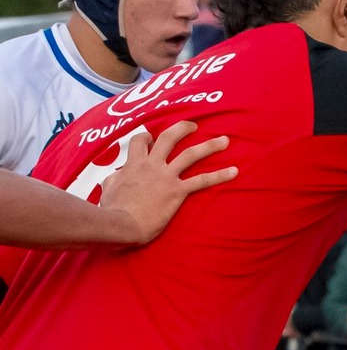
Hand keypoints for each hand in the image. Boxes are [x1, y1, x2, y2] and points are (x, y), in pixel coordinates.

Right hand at [93, 120, 235, 245]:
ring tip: (225, 140)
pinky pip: (202, 180)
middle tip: (194, 125)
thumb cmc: (112, 209)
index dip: (148, 137)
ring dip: (210, 146)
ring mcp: (165, 176)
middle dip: (182, 128)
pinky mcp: (177, 191)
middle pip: (168, 138)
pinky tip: (234, 171)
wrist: (120, 224)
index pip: (141, 140)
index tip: (153, 138)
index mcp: (133, 163)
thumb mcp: (109, 186)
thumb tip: (119, 174)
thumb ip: (117, 176)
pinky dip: (220, 175)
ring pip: (190, 154)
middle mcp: (151, 165)